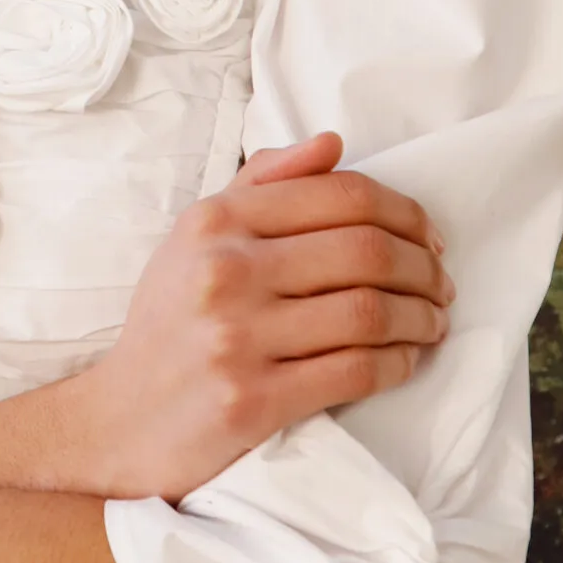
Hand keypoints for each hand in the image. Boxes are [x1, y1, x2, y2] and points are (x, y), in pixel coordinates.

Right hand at [78, 132, 452, 504]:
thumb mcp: (196, 238)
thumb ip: (263, 184)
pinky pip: (355, 372)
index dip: (404, 211)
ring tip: (433, 322)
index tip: (428, 236)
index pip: (339, 194)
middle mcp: (224, 270)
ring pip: (369, 312)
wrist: (121, 419)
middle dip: (423, 266)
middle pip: (365, 250)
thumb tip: (333, 143)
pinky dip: (398, 364)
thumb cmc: (170, 322)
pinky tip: (406, 360)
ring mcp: (237, 337)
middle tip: (441, 283)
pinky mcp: (252, 400)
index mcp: (214, 221)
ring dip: (421, 317)